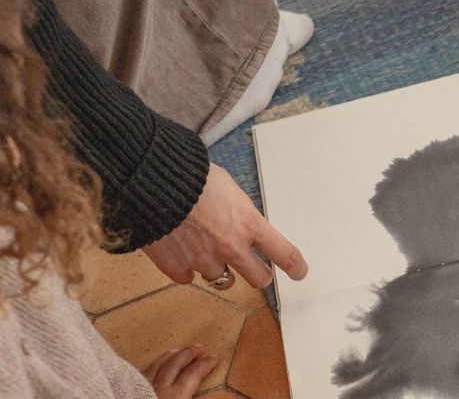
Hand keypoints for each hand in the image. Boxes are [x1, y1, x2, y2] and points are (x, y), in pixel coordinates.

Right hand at [142, 163, 307, 288]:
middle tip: (256, 270)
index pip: (282, 253)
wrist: (157, 186)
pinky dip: (190, 268)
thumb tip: (243, 224)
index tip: (300, 272)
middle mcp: (231, 248)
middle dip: (259, 275)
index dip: (294, 266)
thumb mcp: (230, 190)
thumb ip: (241, 213)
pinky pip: (191, 278)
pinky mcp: (178, 270)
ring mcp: (204, 261)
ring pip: (223, 280)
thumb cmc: (195, 179)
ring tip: (210, 251)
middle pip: (258, 278)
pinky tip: (184, 250)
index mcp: (249, 224)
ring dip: (221, 269)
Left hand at [143, 345, 216, 398]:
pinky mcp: (125, 392)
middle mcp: (159, 387)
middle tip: (199, 347)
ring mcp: (140, 388)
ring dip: (170, 356)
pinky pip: (138, 374)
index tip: (214, 357)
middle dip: (189, 353)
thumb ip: (193, 398)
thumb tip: (213, 398)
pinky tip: (150, 367)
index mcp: (176, 396)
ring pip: (156, 365)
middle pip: (176, 363)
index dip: (205, 364)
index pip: (194, 374)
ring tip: (177, 351)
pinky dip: (148, 367)